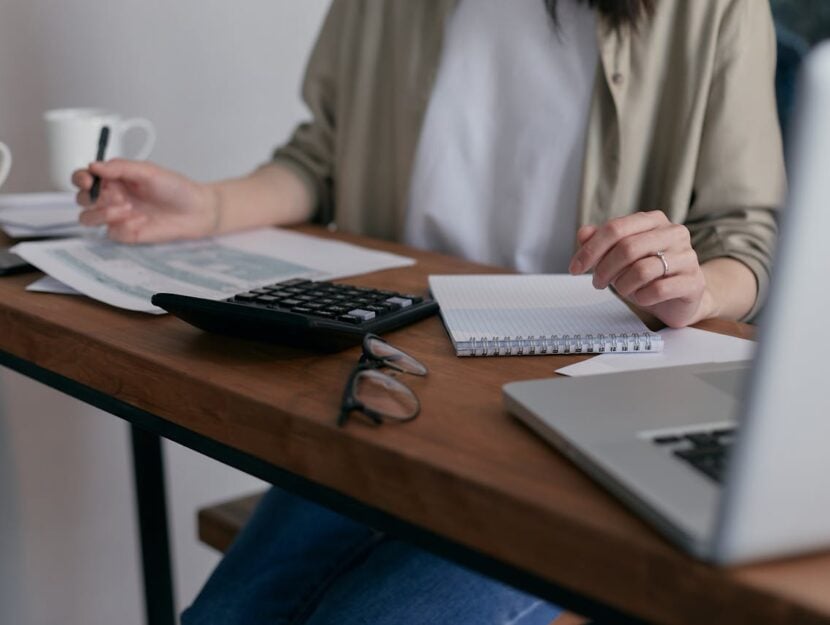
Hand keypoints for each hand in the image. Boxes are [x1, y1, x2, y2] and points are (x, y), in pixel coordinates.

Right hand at [73, 159, 218, 243]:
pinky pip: (111, 233)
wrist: (196, 211)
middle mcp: (111, 197)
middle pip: (81, 199)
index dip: (80, 179)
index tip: (88, 180)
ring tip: (127, 207)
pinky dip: (123, 226)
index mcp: (114, 178)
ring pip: (87, 218)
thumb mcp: (148, 171)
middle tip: (117, 195)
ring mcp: (116, 217)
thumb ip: (120, 167)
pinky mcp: (125, 234)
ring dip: (102, 213)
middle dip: (93, 197)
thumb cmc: (175, 188)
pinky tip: (142, 221)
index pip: (83, 178)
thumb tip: (94, 165)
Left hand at [569, 211, 714, 327]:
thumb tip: (583, 233)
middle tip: (597, 283)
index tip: (574, 268)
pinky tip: (641, 297)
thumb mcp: (619, 257)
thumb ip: (601, 242)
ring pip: (642, 270)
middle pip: (627, 248)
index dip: (590, 249)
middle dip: (604, 269)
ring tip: (623, 290)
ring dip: (623, 285)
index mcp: (653, 221)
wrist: (680, 298)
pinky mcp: (694, 282)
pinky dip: (642, 297)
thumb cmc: (647, 274)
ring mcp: (687, 256)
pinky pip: (659, 289)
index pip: (615, 228)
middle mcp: (674, 233)